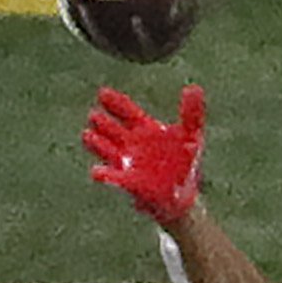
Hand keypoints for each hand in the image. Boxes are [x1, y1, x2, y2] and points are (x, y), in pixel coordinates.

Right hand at [83, 84, 205, 223]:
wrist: (182, 195)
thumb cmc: (185, 162)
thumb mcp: (192, 135)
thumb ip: (192, 113)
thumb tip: (194, 88)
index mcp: (144, 129)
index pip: (127, 112)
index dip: (115, 102)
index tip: (102, 93)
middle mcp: (131, 144)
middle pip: (112, 130)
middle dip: (103, 123)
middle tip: (93, 116)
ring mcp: (127, 163)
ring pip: (107, 150)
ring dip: (98, 144)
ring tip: (87, 136)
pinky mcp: (128, 183)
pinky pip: (114, 178)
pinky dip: (105, 175)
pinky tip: (97, 172)